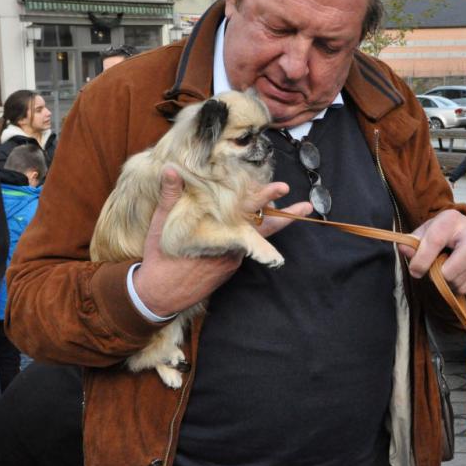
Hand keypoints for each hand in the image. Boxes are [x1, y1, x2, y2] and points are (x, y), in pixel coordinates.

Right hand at [132, 168, 308, 316]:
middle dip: (285, 216)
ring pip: (254, 236)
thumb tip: (170, 169)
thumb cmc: (159, 259)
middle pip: (262, 227)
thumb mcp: (161, 225)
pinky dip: (248, 234)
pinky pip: (244, 246)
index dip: (265, 198)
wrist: (159, 296)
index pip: (246, 211)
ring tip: (289, 210)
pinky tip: (248, 221)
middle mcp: (230, 247)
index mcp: (216, 232)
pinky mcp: (230, 267)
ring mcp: (233, 258)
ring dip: (268, 222)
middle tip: (307, 206)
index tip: (282, 188)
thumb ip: (169, 196)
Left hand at [398, 209, 465, 294]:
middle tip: (435, 275)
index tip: (415, 271)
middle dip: (447, 272)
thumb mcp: (423, 234)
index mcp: (451, 219)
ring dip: (451, 282)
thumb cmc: (439, 234)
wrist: (460, 235)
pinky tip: (455, 279)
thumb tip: (404, 249)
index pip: (437, 240)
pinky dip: (462, 287)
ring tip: (444, 276)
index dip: (423, 259)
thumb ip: (412, 243)